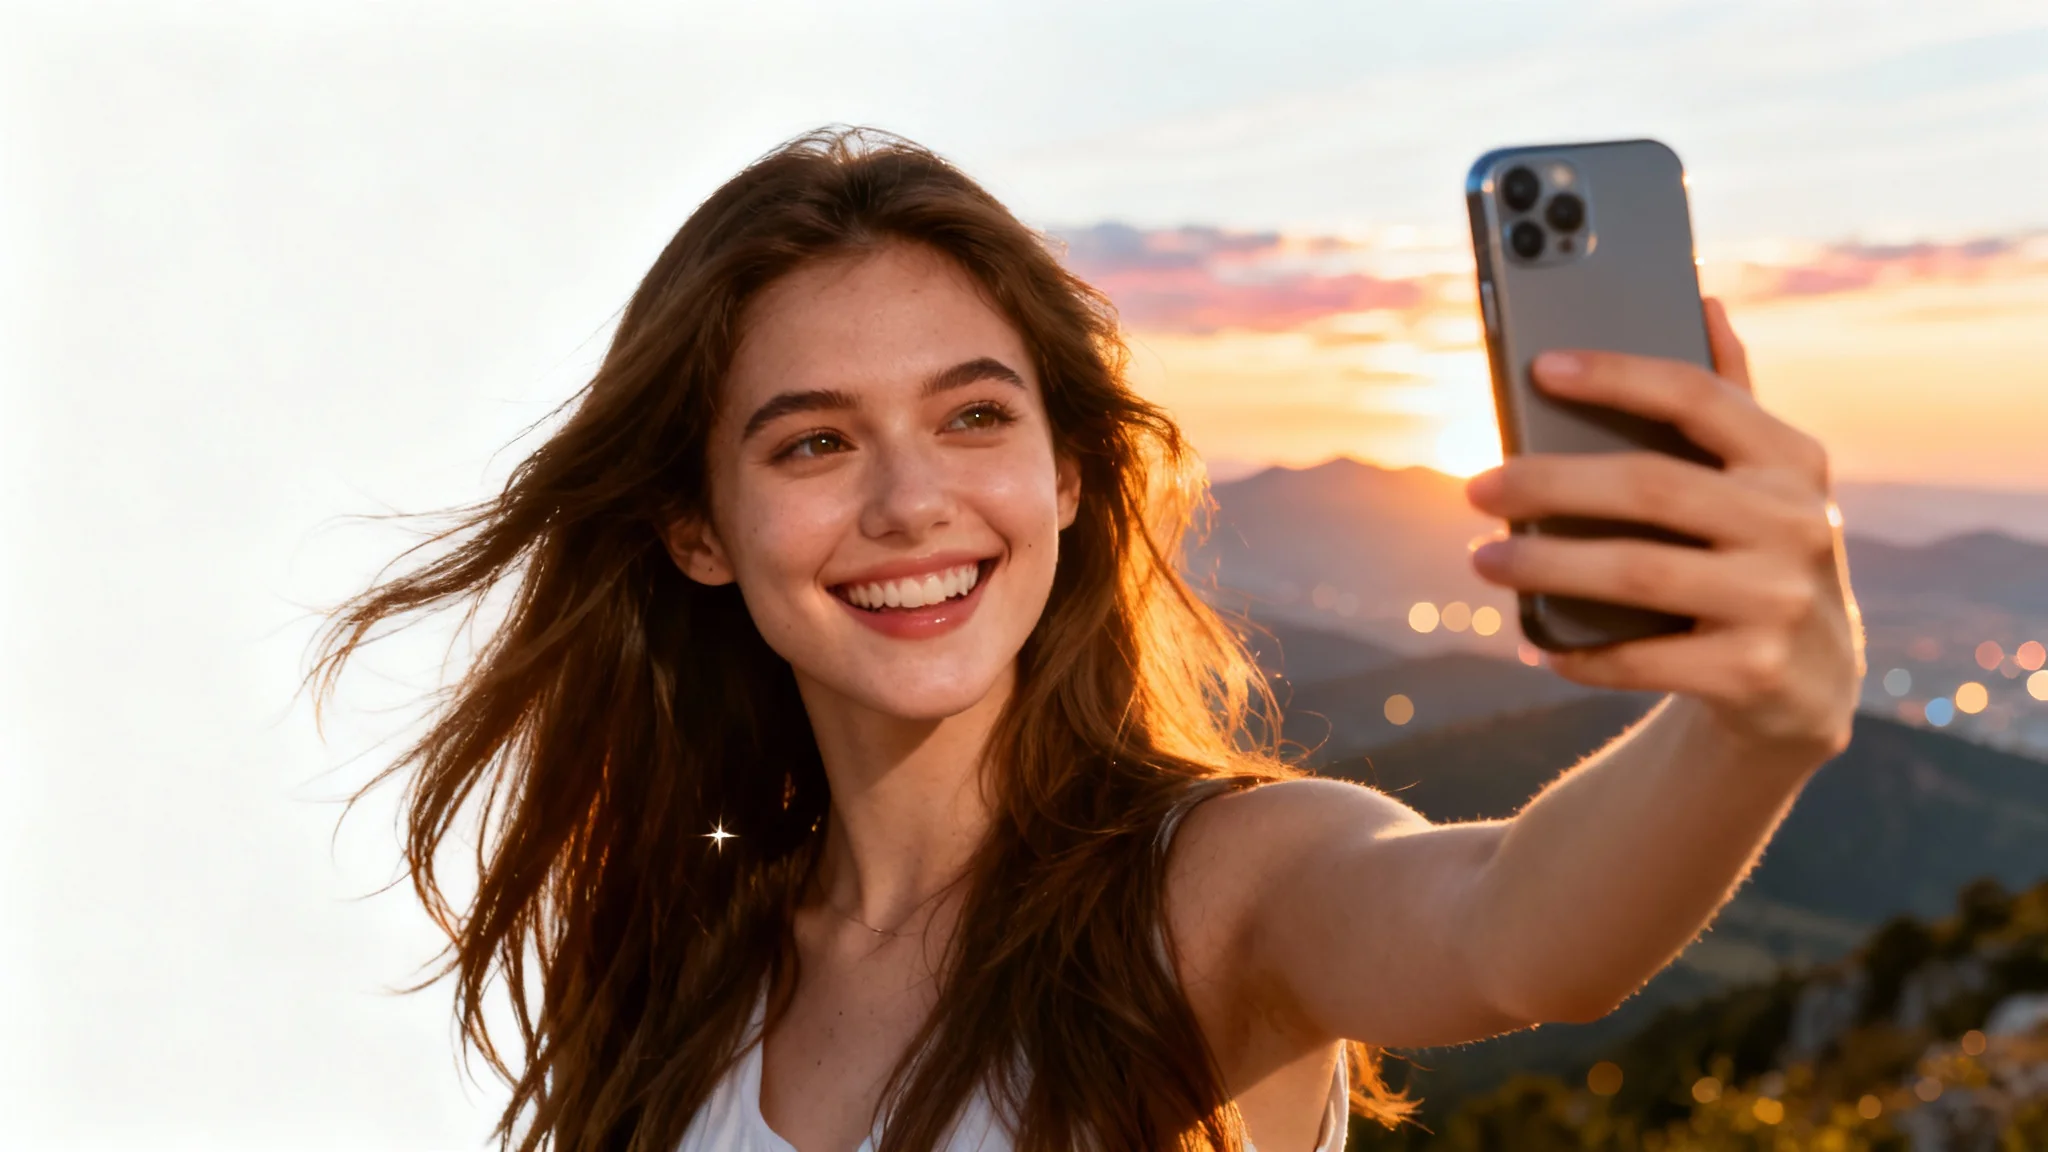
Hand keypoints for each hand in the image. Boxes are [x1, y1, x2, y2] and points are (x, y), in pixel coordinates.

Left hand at [1462, 298, 1865, 758]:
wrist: (1811, 687)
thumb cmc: (1758, 557)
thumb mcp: (1765, 482)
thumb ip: (1732, 398)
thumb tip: (1704, 300)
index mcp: (1793, 460)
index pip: (1696, 396)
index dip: (1616, 377)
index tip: (1538, 369)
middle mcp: (1797, 523)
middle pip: (1649, 486)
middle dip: (1550, 483)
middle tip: (1477, 488)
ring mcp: (1780, 600)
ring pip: (1637, 572)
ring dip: (1546, 567)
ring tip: (1484, 560)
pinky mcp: (1754, 671)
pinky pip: (1642, 657)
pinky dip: (1580, 652)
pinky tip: (1536, 642)